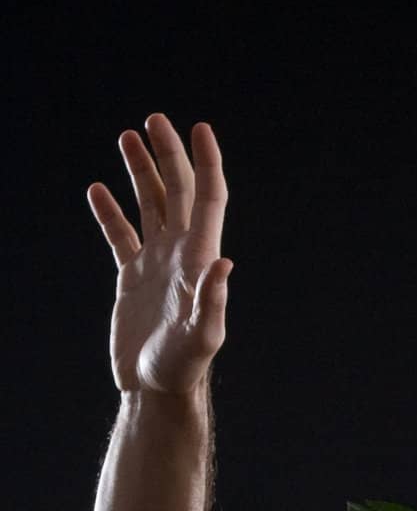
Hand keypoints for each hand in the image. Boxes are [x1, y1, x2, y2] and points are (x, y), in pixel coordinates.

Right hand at [87, 113, 230, 395]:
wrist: (156, 390)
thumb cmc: (182, 368)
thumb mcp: (202, 337)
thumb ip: (212, 301)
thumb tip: (224, 262)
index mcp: (198, 260)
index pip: (207, 200)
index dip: (206, 163)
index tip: (199, 128)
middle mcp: (180, 255)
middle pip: (177, 192)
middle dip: (168, 154)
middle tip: (154, 120)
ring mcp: (156, 263)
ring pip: (148, 205)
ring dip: (140, 171)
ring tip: (127, 137)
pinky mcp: (132, 278)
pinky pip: (120, 234)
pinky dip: (110, 211)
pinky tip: (98, 189)